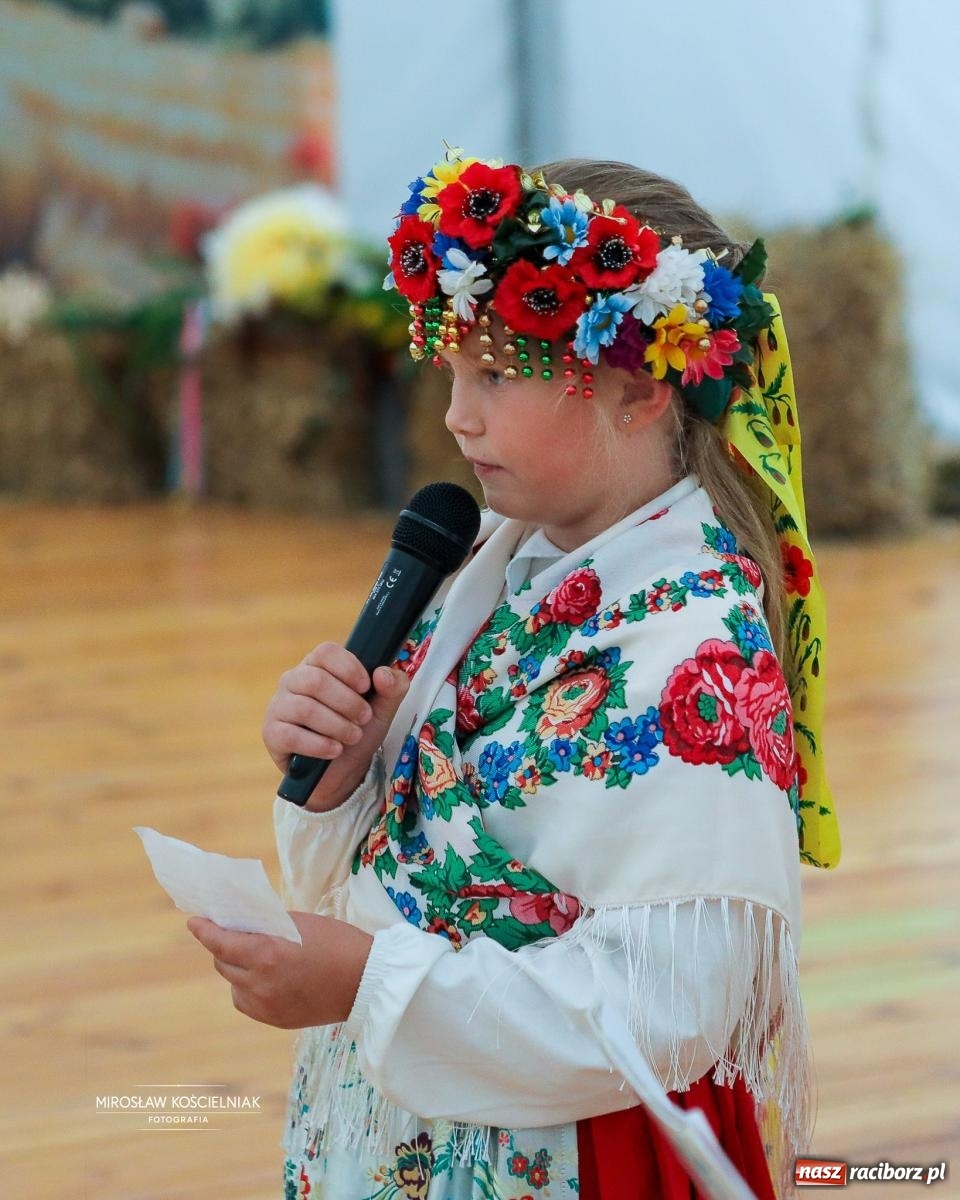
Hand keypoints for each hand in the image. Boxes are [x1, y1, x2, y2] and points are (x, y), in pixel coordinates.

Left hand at [186, 913, 373, 1029]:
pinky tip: (264, 979)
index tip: (194, 922)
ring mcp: (265, 1005)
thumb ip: (268, 927)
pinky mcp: (274, 1019)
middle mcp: (259, 982)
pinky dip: (248, 988)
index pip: (220, 942)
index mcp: (265, 953)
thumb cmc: (337, 943)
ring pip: (232, 984)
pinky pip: (246, 1002)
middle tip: (231, 935)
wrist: (365, 982)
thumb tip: (245, 928)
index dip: (204, 931)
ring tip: (252, 958)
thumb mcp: (300, 924)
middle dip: (222, 947)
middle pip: (223, 963)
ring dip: (236, 969)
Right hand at [262, 642, 409, 809]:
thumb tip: (383, 674)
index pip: (325, 652)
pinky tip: (335, 750)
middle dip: (347, 702)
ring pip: (304, 708)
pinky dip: (319, 744)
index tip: (366, 687)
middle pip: (315, 680)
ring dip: (336, 725)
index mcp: (318, 666)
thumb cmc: (358, 729)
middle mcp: (293, 681)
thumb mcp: (383, 709)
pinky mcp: (272, 734)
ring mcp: (279, 706)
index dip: (348, 667)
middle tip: (365, 718)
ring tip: (353, 736)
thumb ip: (393, 687)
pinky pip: (291, 735)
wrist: (342, 770)